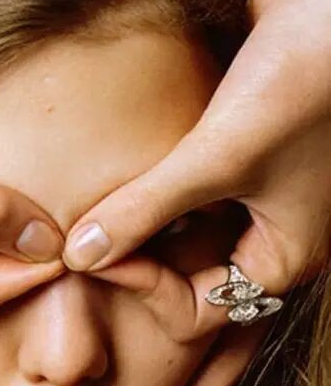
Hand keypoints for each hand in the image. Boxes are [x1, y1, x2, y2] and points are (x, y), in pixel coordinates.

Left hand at [61, 0, 330, 385]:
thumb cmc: (305, 80)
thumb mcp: (219, 157)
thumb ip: (147, 208)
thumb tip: (81, 255)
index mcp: (283, 255)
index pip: (202, 305)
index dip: (145, 286)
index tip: (93, 255)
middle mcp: (271, 231)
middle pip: (191, 272)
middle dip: (139, 261)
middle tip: (86, 243)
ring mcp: (257, 193)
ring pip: (186, 232)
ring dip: (143, 225)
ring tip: (95, 215)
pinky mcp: (238, 154)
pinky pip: (188, 190)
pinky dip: (155, 189)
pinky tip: (123, 175)